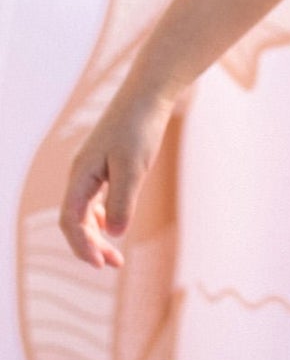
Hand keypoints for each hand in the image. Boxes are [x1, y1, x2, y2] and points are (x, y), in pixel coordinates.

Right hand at [59, 86, 176, 269]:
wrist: (148, 93)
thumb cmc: (139, 127)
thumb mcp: (134, 167)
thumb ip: (122, 200)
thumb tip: (114, 234)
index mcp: (81, 175)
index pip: (71, 220)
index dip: (82, 245)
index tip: (100, 264)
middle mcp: (81, 173)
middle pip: (75, 219)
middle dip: (90, 246)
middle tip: (113, 266)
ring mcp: (92, 167)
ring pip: (85, 210)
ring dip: (98, 235)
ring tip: (116, 256)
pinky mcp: (106, 162)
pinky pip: (95, 198)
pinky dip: (103, 217)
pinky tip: (114, 225)